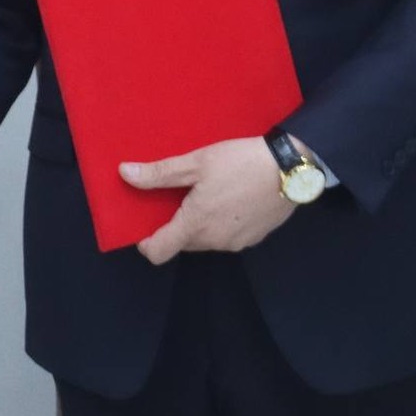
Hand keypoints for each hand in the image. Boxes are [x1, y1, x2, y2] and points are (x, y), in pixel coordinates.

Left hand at [121, 137, 293, 265]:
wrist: (291, 168)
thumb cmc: (240, 162)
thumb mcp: (196, 162)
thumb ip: (159, 174)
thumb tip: (124, 174)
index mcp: (195, 225)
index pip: (158, 252)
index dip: (145, 242)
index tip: (143, 224)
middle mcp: (214, 241)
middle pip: (182, 243)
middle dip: (174, 225)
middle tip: (176, 195)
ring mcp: (236, 242)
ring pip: (205, 240)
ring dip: (198, 223)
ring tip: (204, 192)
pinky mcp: (254, 238)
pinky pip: (226, 236)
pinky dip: (220, 222)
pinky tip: (228, 197)